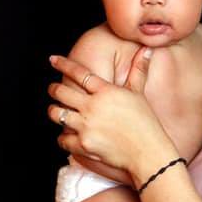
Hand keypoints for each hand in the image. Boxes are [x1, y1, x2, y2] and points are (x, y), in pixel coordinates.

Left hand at [47, 48, 172, 177]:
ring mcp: (86, 126)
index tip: (53, 60)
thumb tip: (147, 49)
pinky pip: (62, 138)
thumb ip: (139, 70)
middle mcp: (92, 107)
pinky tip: (67, 135)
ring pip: (56, 114)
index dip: (63, 64)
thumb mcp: (139, 94)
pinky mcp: (83, 144)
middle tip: (53, 89)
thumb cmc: (146, 122)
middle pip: (61, 92)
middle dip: (54, 89)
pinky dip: (63, 137)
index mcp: (105, 92)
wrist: (148, 152)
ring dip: (54, 111)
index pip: (79, 73)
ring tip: (57, 111)